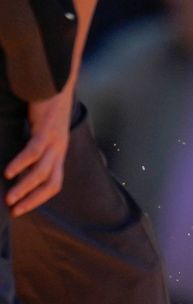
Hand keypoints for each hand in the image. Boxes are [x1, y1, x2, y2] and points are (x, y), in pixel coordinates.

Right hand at [4, 89, 74, 215]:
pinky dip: (22, 163)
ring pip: (42, 172)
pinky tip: (10, 172)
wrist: (57, 82)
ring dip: (26, 187)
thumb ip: (33, 147)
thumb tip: (18, 163)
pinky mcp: (46, 130)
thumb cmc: (45, 107)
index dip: (39, 198)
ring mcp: (55, 141)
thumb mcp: (40, 132)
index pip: (54, 184)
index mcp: (59, 153)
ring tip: (10, 198)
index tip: (22, 209)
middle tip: (15, 210)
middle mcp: (60, 150)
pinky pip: (34, 152)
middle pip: (51, 183)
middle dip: (33, 200)